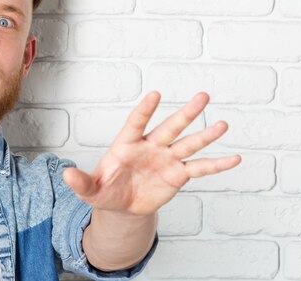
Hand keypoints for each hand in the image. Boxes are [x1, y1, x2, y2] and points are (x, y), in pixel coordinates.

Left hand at [63, 92, 240, 214]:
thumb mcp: (90, 190)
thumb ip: (80, 182)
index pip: (137, 123)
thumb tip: (65, 175)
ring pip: (189, 144)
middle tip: (203, 96)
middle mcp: (150, 147)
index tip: (155, 94)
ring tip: (223, 124)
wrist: (122, 206)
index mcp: (127, 144)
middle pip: (170, 127)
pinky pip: (200, 169)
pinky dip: (216, 165)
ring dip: (206, 135)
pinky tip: (235, 159)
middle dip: (186, 113)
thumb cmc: (104, 190)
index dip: (145, 110)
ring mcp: (166, 159)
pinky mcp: (177, 176)